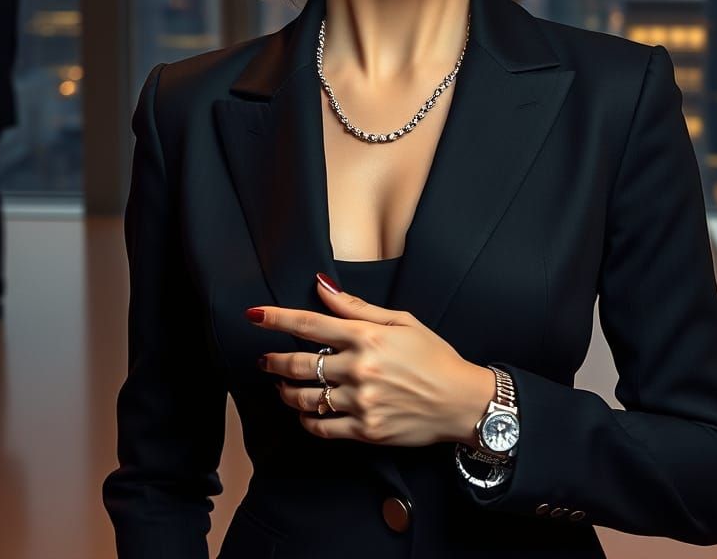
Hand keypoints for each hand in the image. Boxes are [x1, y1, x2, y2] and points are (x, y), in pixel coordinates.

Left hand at [248, 272, 494, 447]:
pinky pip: (321, 428)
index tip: (254, 315)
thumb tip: (321, 286)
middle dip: (273, 361)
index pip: (309, 324)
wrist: (462, 401)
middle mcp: (360, 368)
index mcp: (367, 336)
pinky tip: (304, 412)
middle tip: (264, 361)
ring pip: (305, 398)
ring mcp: (361, 402)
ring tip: (282, 386)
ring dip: (286, 392)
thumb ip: (356, 307)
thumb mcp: (401, 321)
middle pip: (299, 364)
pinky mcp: (365, 430)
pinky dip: (306, 420)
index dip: (276, 319)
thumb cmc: (434, 356)